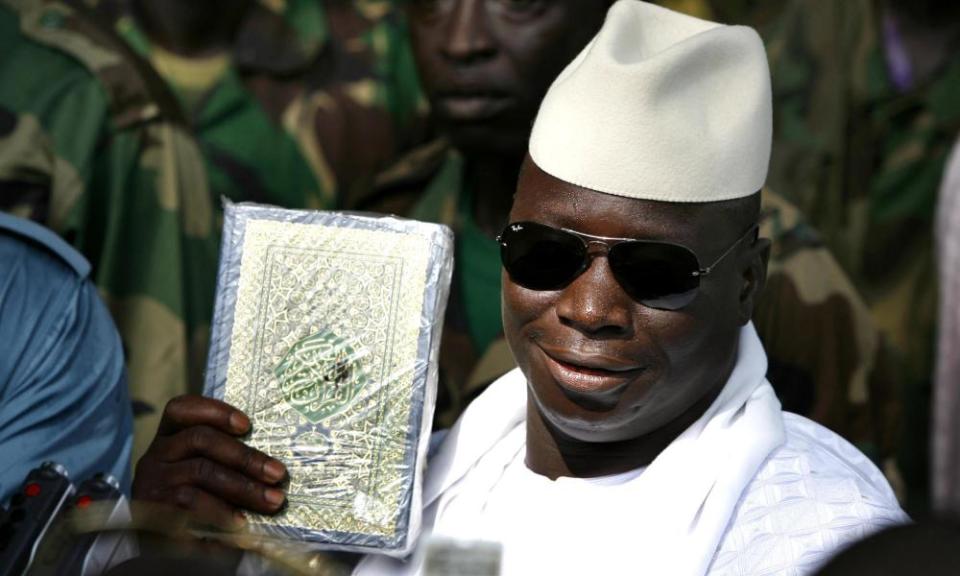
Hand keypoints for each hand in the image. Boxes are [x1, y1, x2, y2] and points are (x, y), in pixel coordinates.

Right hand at [132, 395, 287, 529]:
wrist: (156, 551)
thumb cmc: (193, 502)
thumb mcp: (204, 473)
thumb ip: (224, 460)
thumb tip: (270, 465)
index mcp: (168, 438)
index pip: (181, 409)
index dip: (214, 411)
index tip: (247, 424)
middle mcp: (155, 456)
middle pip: (200, 439)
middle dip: (245, 456)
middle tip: (277, 473)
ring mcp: (152, 483)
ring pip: (201, 471)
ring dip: (243, 486)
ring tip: (272, 501)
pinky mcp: (152, 512)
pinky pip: (190, 505)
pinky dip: (221, 511)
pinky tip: (242, 522)